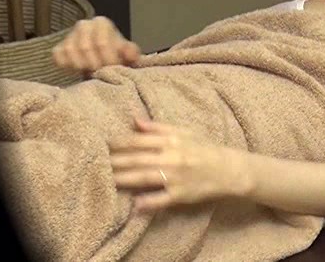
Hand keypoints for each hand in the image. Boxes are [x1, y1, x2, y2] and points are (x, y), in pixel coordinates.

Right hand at [53, 16, 140, 71]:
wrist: (103, 61)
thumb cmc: (117, 56)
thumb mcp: (128, 54)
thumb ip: (131, 52)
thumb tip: (131, 54)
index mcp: (101, 23)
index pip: (102, 43)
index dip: (109, 59)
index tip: (114, 68)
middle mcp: (83, 25)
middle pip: (85, 47)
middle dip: (96, 65)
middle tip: (103, 73)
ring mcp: (68, 35)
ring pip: (71, 52)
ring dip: (83, 67)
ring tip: (93, 72)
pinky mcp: (58, 49)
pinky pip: (59, 58)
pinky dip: (69, 67)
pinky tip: (80, 70)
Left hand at [109, 118, 249, 212]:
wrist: (228, 170)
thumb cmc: (205, 149)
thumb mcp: (185, 132)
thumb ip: (158, 127)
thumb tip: (134, 120)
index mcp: (172, 141)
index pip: (138, 141)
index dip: (118, 142)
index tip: (101, 144)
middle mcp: (172, 157)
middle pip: (137, 159)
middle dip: (115, 161)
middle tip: (95, 163)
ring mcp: (176, 177)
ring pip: (144, 177)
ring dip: (123, 179)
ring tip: (106, 179)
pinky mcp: (180, 195)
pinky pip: (161, 199)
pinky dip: (148, 202)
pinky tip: (134, 204)